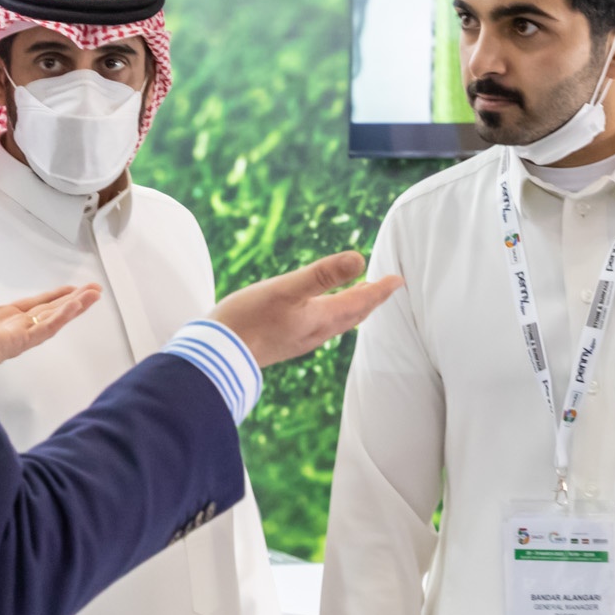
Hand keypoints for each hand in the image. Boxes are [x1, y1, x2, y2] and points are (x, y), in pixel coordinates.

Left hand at [0, 279, 100, 374]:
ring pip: (50, 322)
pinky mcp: (14, 344)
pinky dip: (61, 318)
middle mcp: (9, 331)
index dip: (50, 298)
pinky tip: (76, 306)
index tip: (69, 289)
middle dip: (70, 302)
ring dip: (73, 308)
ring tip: (94, 294)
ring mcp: (13, 339)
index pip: (30, 308)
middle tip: (93, 290)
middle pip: (47, 314)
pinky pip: (42, 330)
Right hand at [210, 252, 401, 368]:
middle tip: (385, 287)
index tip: (398, 280)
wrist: (216, 355)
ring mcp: (299, 340)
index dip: (380, 290)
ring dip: (352, 309)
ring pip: (337, 324)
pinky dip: (332, 316)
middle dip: (370, 300)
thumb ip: (322, 274)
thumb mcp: (285, 289)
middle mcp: (316, 333)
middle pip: (353, 315)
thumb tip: (360, 259)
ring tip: (358, 296)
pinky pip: (320, 328)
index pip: (361, 302)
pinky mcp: (284, 343)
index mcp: (321, 318)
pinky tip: (318, 313)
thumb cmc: (248, 319)